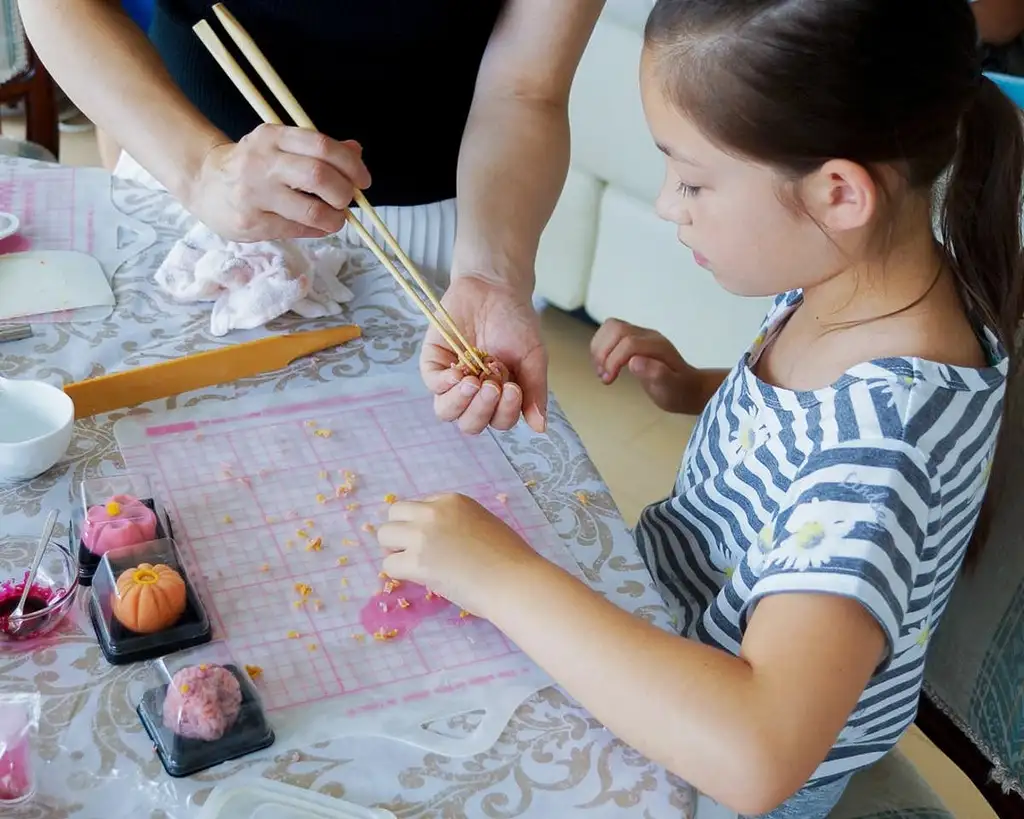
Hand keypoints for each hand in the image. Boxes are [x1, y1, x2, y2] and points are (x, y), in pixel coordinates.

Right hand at [187, 124, 371, 241]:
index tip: (363, 180)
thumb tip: (356, 152)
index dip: (351, 165)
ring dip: (334, 218)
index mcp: (273, 136)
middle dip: (344, 193)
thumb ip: (318, 149)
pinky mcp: (252, 222)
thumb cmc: (252, 165)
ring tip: (336, 218)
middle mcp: (262, 162)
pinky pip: (297, 230)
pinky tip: (317, 226)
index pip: (322, 145)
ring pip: (311, 209)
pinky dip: (317, 230)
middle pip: (319, 176)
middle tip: (347, 201)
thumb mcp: (281, 146)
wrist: (203, 184)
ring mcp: (254, 194)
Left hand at [377, 494, 540, 614]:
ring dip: (395, 550)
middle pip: (394, 514)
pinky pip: (388, 564)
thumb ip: (457, 523)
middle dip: (400, 533)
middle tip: (415, 553)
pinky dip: (399, 574)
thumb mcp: (483, 524)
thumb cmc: (510, 559)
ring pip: (384, 535)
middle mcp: (434, 511)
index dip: (422, 524)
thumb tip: (439, 539)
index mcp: (453, 500)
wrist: (514, 581)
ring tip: (415, 566)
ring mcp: (423, 535)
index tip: (433, 542)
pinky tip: (419, 580)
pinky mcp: (416, 562)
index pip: (419, 505)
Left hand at [420, 275, 546, 434]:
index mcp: (499, 397)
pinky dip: (445, 383)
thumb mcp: (533, 357)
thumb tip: (540, 428)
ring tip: (474, 381)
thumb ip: (535, 391)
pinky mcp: (433, 363)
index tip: (513, 388)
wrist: (495, 287)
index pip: (499, 421)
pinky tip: (460, 371)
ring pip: (447, 412)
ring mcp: (452, 380)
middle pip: (470, 423)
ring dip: (462, 402)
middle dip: (482, 409)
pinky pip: (433, 384)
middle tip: (493, 385)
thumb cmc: (516, 321)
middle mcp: (474, 394)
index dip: (504, 412)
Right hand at [591, 319, 699, 413]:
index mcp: (658, 346)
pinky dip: (601, 347)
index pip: (628, 343)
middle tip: (604, 375)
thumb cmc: (679, 391)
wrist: (688, 388)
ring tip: (602, 371)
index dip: (613, 360)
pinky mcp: (632, 339)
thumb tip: (633, 362)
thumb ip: (656, 374)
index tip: (609, 380)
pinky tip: (604, 366)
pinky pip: (610, 333)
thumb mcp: (671, 389)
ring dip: (599, 348)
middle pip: (616, 328)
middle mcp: (648, 335)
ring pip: (610, 327)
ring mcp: (640, 335)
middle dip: (603, 351)